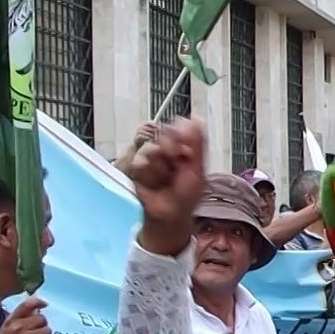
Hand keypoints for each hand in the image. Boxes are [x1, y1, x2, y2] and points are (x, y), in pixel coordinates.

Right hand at [0, 297, 53, 333]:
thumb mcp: (8, 330)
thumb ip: (20, 319)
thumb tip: (38, 308)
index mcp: (11, 322)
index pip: (26, 305)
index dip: (38, 302)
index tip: (45, 304)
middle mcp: (19, 328)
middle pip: (42, 318)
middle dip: (42, 325)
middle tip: (35, 333)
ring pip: (47, 330)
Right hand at [127, 117, 205, 254]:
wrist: (170, 215)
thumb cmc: (187, 195)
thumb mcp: (197, 169)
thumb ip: (197, 144)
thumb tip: (197, 118)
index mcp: (182, 147)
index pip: (176, 127)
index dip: (178, 133)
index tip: (183, 145)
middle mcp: (165, 150)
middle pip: (161, 134)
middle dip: (170, 150)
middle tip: (176, 163)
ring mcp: (150, 158)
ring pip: (150, 150)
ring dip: (161, 168)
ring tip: (166, 179)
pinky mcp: (137, 169)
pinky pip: (140, 163)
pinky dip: (150, 176)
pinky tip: (155, 184)